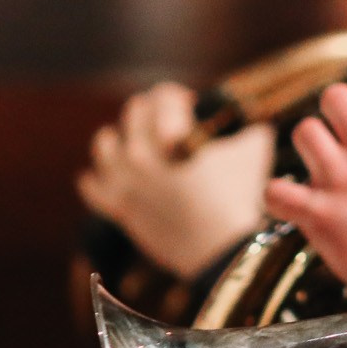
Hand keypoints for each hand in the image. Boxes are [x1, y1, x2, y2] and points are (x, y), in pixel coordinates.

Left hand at [78, 84, 276, 280]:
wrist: (223, 251)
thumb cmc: (240, 195)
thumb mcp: (254, 148)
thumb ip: (247, 125)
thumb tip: (248, 120)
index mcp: (167, 130)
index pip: (162, 96)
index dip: (179, 99)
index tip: (193, 109)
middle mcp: (138, 151)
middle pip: (133, 114)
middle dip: (151, 114)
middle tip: (169, 128)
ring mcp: (125, 181)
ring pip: (104, 145)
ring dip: (118, 140)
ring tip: (134, 146)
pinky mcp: (120, 210)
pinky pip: (92, 187)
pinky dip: (95, 179)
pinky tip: (102, 177)